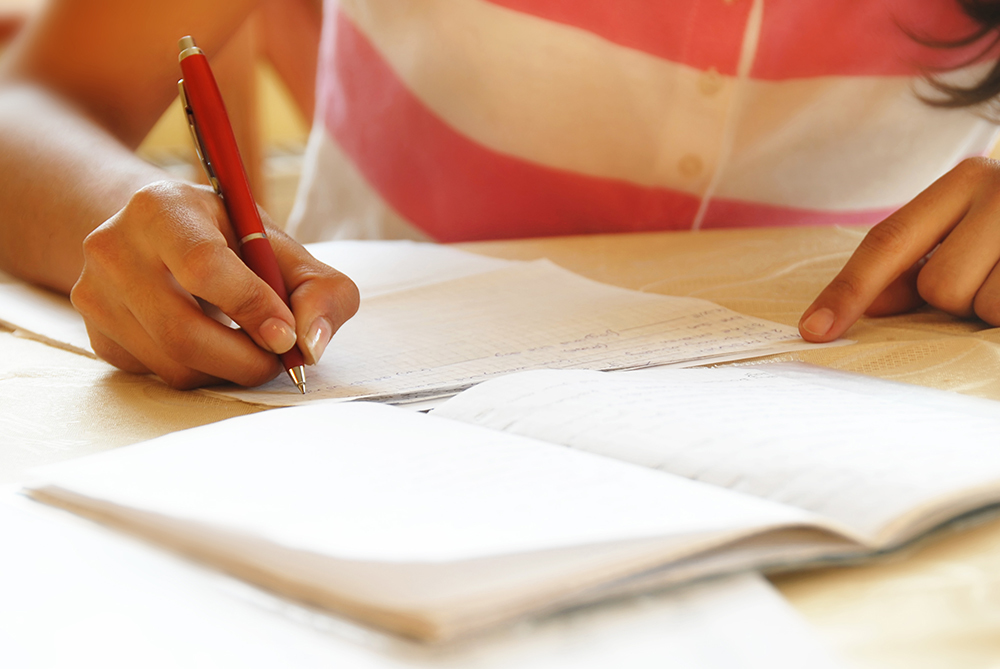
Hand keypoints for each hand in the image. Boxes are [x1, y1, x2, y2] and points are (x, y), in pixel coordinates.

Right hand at [70, 180, 358, 388]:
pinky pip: (160, 376)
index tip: (288, 337)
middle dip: (245, 359)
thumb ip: (319, 288)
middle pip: (181, 330)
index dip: (252, 308)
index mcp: (161, 208)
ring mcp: (94, 294)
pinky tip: (214, 346)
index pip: (204, 266)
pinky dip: (202, 373)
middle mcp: (113, 247)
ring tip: (252, 348)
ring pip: (173, 363)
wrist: (157, 237)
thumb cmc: (229, 240)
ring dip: (228, 370)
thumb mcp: (279, 246)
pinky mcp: (97, 334)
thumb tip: (312, 344)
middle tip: (280, 359)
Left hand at [800, 157, 999, 340]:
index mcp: (965, 180)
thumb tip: (868, 307)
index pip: (888, 242)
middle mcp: (999, 189)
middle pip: (937, 285)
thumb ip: (911, 264)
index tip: (813, 329)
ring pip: (978, 305)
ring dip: (991, 308)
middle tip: (989, 275)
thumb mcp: (967, 231)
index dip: (849, 290)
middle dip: (958, 299)